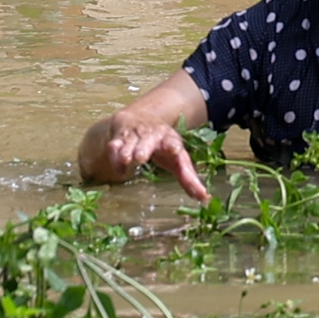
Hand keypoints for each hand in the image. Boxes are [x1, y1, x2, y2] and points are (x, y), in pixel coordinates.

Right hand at [94, 110, 209, 201]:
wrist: (140, 118)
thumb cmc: (163, 145)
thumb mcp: (178, 158)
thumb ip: (189, 178)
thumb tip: (205, 199)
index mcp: (170, 139)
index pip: (172, 140)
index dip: (173, 145)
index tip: (174, 149)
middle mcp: (152, 135)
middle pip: (147, 140)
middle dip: (144, 147)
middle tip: (141, 157)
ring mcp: (134, 135)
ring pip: (129, 143)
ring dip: (127, 151)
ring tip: (126, 160)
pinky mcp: (119, 138)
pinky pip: (114, 146)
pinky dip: (114, 157)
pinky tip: (120, 169)